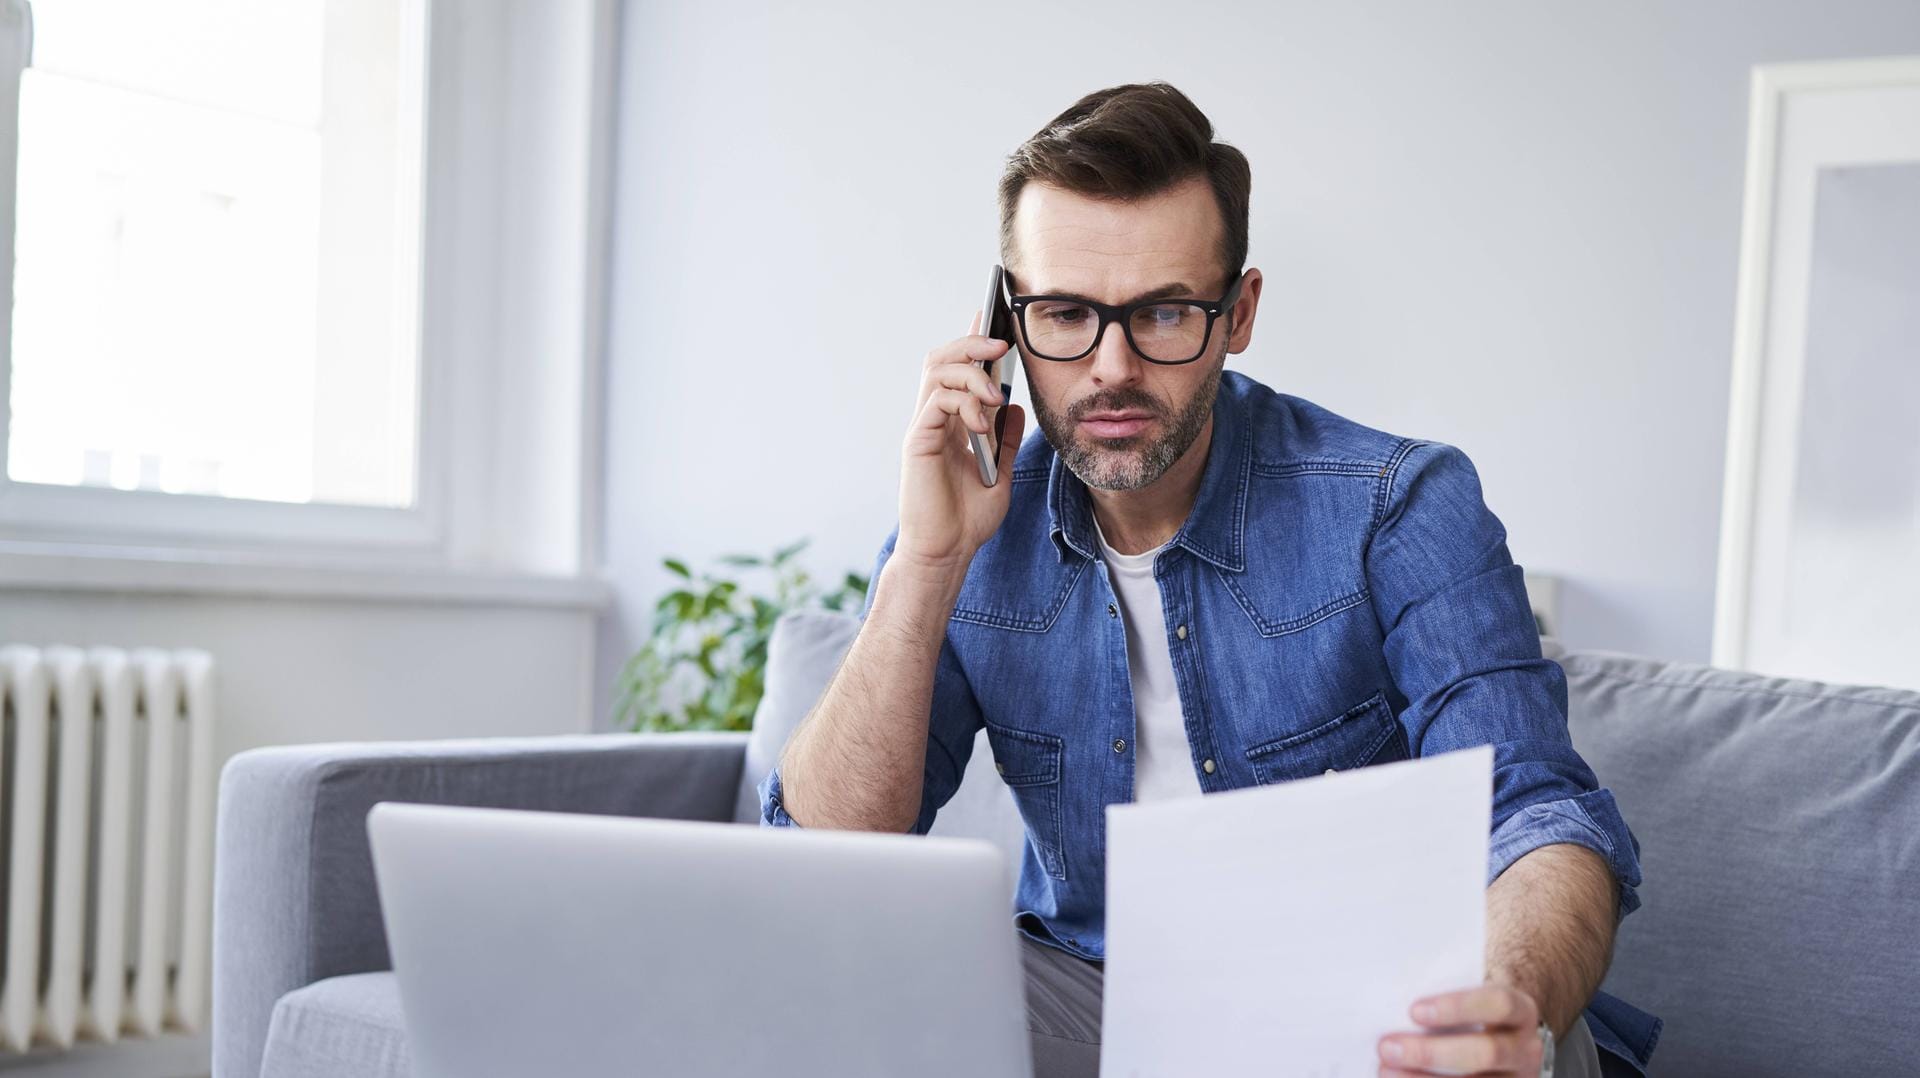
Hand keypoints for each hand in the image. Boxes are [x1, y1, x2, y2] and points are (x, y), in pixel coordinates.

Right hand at [895, 312, 1025, 573]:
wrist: (948, 552)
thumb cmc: (967, 520)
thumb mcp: (1000, 473)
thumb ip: (1005, 440)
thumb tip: (1016, 407)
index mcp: (950, 423)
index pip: (956, 369)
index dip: (971, 340)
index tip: (991, 315)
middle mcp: (932, 419)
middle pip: (941, 359)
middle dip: (971, 343)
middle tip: (1000, 345)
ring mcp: (923, 428)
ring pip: (936, 371)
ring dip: (969, 370)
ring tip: (993, 389)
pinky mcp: (918, 442)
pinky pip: (937, 402)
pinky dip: (963, 402)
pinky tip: (982, 421)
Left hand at [1377, 983, 1544, 1076]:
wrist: (1502, 1033)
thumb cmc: (1472, 1008)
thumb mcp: (1470, 991)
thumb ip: (1443, 988)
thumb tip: (1391, 994)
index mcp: (1521, 1010)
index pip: (1498, 1004)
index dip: (1458, 1007)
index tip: (1414, 1011)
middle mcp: (1525, 1049)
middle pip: (1485, 1053)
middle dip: (1431, 1053)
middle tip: (1387, 1047)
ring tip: (1385, 1070)